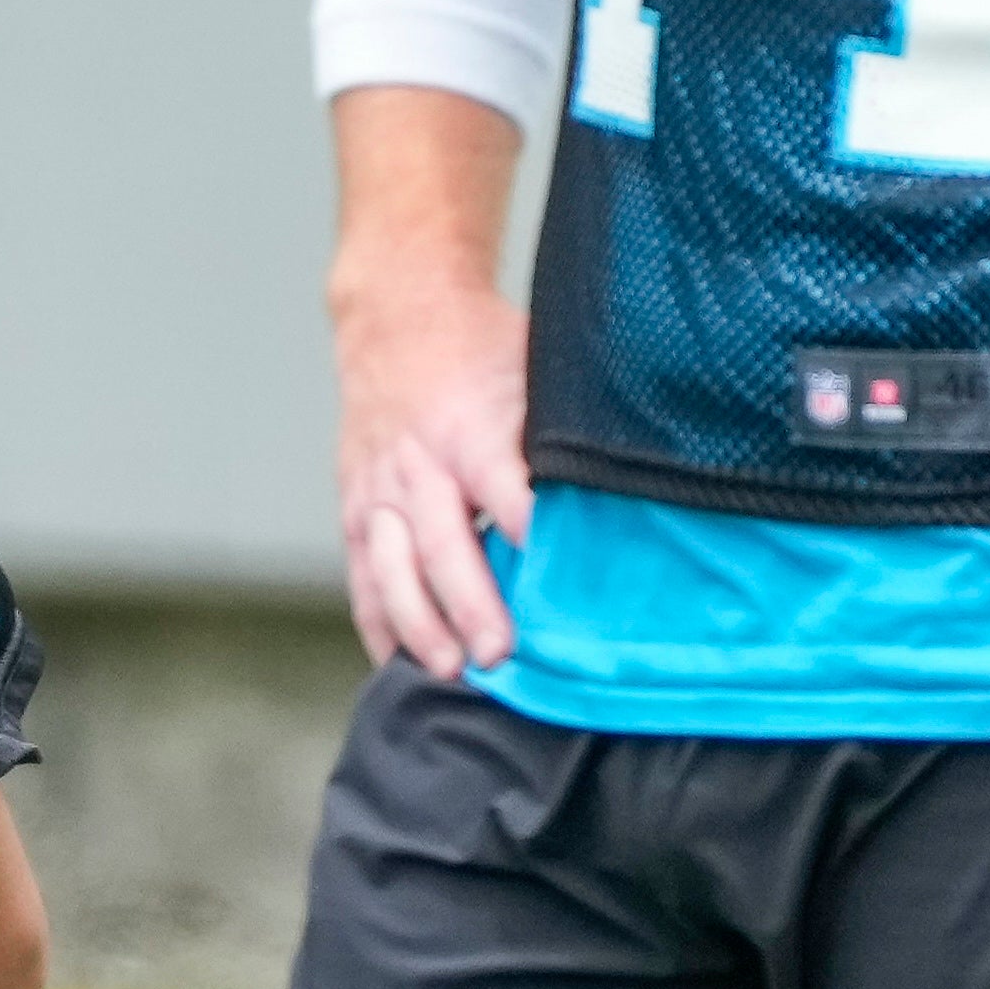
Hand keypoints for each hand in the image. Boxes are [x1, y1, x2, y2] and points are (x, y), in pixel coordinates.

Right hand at [336, 275, 533, 675]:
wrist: (395, 319)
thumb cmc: (481, 350)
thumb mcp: (534, 372)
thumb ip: (563, 435)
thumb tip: (634, 491)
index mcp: (471, 428)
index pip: (505, 489)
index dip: (530, 533)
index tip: (561, 582)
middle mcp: (419, 465)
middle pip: (441, 543)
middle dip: (470, 602)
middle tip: (499, 653)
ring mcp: (379, 490)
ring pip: (390, 567)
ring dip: (418, 623)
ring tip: (448, 669)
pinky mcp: (355, 508)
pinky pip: (363, 574)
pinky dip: (379, 621)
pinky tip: (400, 662)